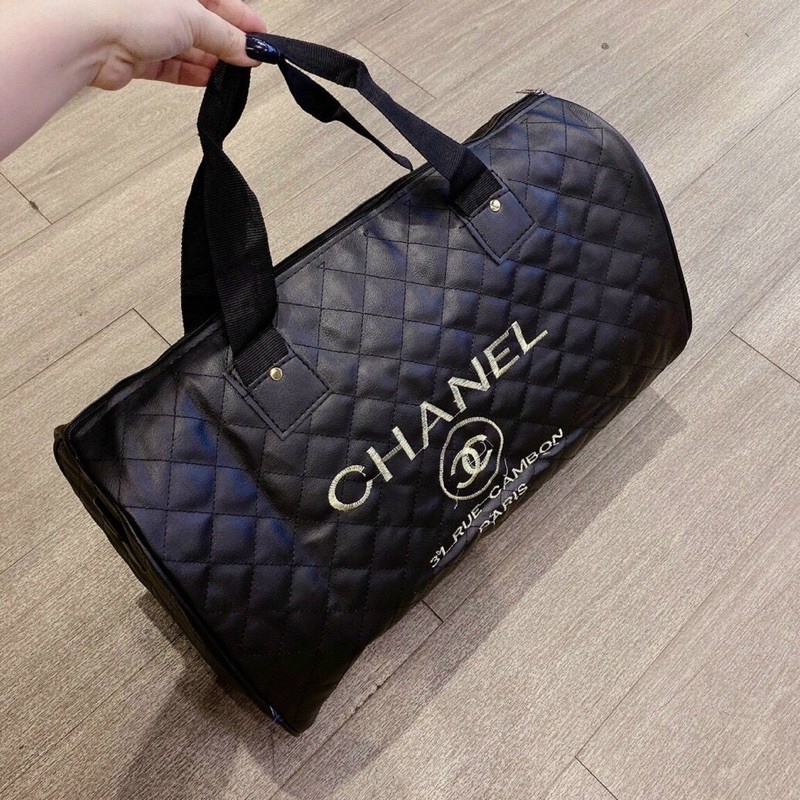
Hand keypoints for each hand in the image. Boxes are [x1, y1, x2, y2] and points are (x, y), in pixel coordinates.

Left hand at [91, 0, 266, 89]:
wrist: (85, 35)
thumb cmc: (125, 7)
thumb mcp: (193, 18)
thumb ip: (226, 37)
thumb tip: (249, 50)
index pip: (219, 0)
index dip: (242, 19)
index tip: (261, 39)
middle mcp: (160, 3)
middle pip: (204, 24)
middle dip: (228, 44)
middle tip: (249, 61)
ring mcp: (146, 28)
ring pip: (188, 47)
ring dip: (212, 63)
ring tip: (232, 75)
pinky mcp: (137, 55)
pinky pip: (172, 66)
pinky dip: (192, 75)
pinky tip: (209, 82)